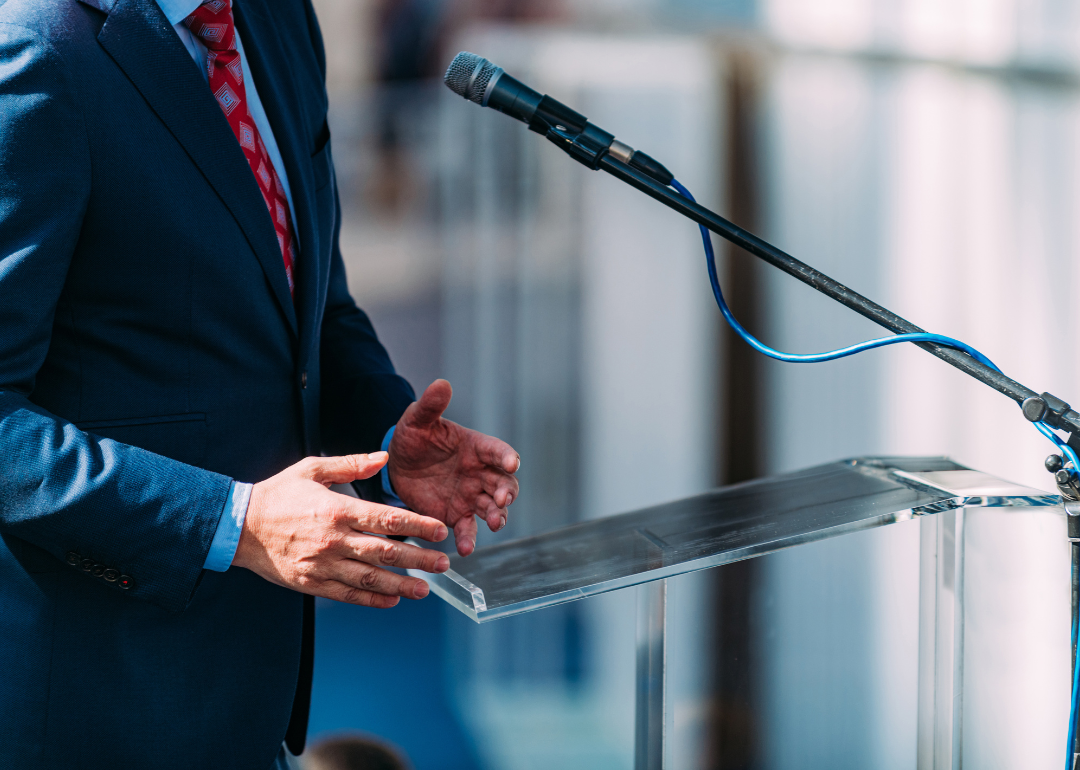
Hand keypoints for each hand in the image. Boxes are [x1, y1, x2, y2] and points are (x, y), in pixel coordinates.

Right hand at [234, 452, 449, 607]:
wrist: (238, 527)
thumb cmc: (278, 495)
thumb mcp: (312, 469)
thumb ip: (351, 464)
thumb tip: (384, 456)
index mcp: (337, 510)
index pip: (387, 519)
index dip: (418, 526)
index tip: (439, 531)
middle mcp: (333, 540)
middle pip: (385, 552)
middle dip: (419, 559)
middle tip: (443, 564)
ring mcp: (322, 565)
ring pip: (370, 579)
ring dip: (401, 585)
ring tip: (426, 589)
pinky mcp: (311, 583)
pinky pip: (348, 594)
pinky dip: (372, 599)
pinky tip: (392, 600)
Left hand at [389, 379, 519, 556]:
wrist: (397, 465)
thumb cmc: (413, 437)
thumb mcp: (417, 420)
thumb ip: (431, 405)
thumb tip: (441, 383)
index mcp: (475, 447)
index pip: (497, 450)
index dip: (505, 456)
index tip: (511, 462)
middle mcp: (479, 473)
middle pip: (503, 483)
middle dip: (506, 492)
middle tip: (502, 500)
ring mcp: (470, 496)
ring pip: (492, 508)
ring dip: (497, 516)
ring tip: (494, 524)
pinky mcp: (456, 515)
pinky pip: (468, 528)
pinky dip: (469, 538)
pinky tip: (465, 548)